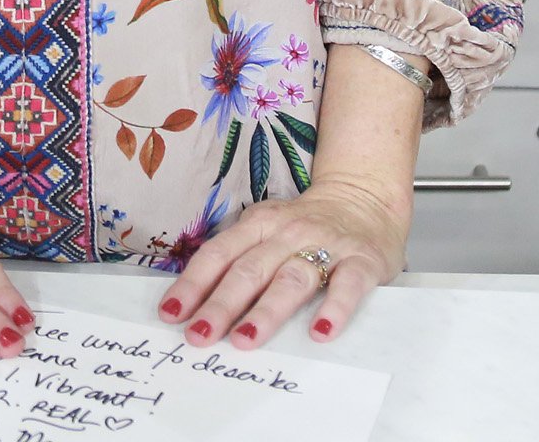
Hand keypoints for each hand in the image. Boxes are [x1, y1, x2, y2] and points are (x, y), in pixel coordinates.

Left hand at [156, 173, 408, 349]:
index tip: (170, 315)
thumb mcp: (267, 230)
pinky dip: (334, 309)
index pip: (218, 254)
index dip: (192, 284)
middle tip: (199, 336)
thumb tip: (196, 306)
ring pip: (291, 279)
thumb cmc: (306, 227)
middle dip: (220, 305)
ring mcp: (326, 244)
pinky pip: (347, 285)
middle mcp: (288, 232)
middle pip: (249, 270)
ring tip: (245, 340)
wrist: (367, 198)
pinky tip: (320, 333)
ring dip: (266, 311)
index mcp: (258, 224)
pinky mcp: (362, 261)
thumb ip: (240, 259)